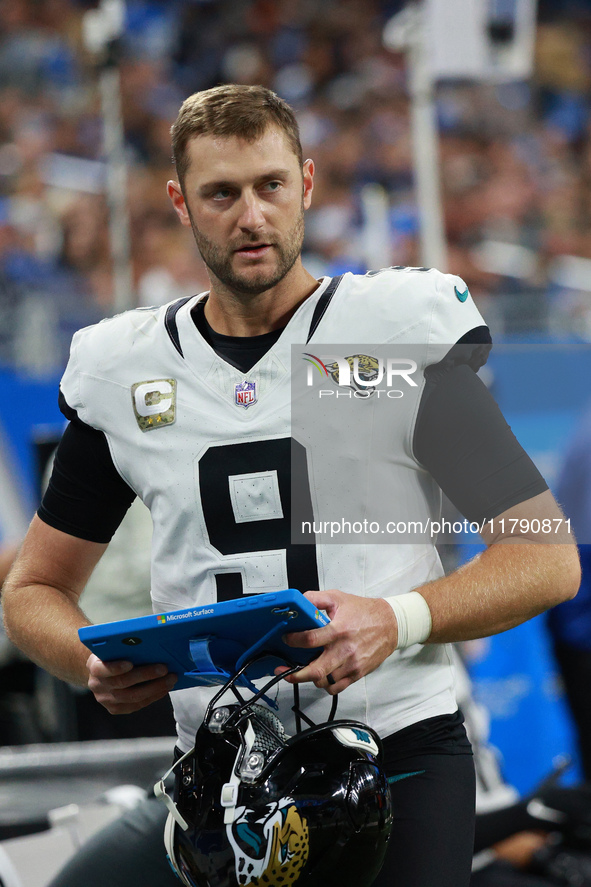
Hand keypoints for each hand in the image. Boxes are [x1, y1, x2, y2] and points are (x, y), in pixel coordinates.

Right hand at [86, 653, 176, 713]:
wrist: (101, 671)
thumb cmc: (112, 656)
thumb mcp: (112, 648)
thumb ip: (123, 647)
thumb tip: (149, 643)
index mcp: (94, 666)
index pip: (102, 669)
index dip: (116, 667)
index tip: (130, 663)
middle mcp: (97, 685)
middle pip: (123, 683)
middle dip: (146, 675)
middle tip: (164, 669)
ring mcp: (105, 699)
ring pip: (132, 697)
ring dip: (155, 688)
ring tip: (170, 679)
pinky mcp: (114, 709)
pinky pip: (136, 705)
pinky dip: (152, 697)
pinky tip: (164, 689)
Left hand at [275, 589, 397, 693]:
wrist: (391, 624)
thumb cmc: (364, 612)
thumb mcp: (338, 598)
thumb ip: (316, 598)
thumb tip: (298, 602)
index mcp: (338, 630)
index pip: (310, 640)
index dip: (293, 641)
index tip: (287, 640)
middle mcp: (344, 650)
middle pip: (316, 671)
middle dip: (296, 674)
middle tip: (285, 671)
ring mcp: (351, 664)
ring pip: (324, 681)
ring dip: (311, 678)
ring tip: (305, 671)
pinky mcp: (357, 673)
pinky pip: (336, 687)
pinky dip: (326, 685)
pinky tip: (322, 676)